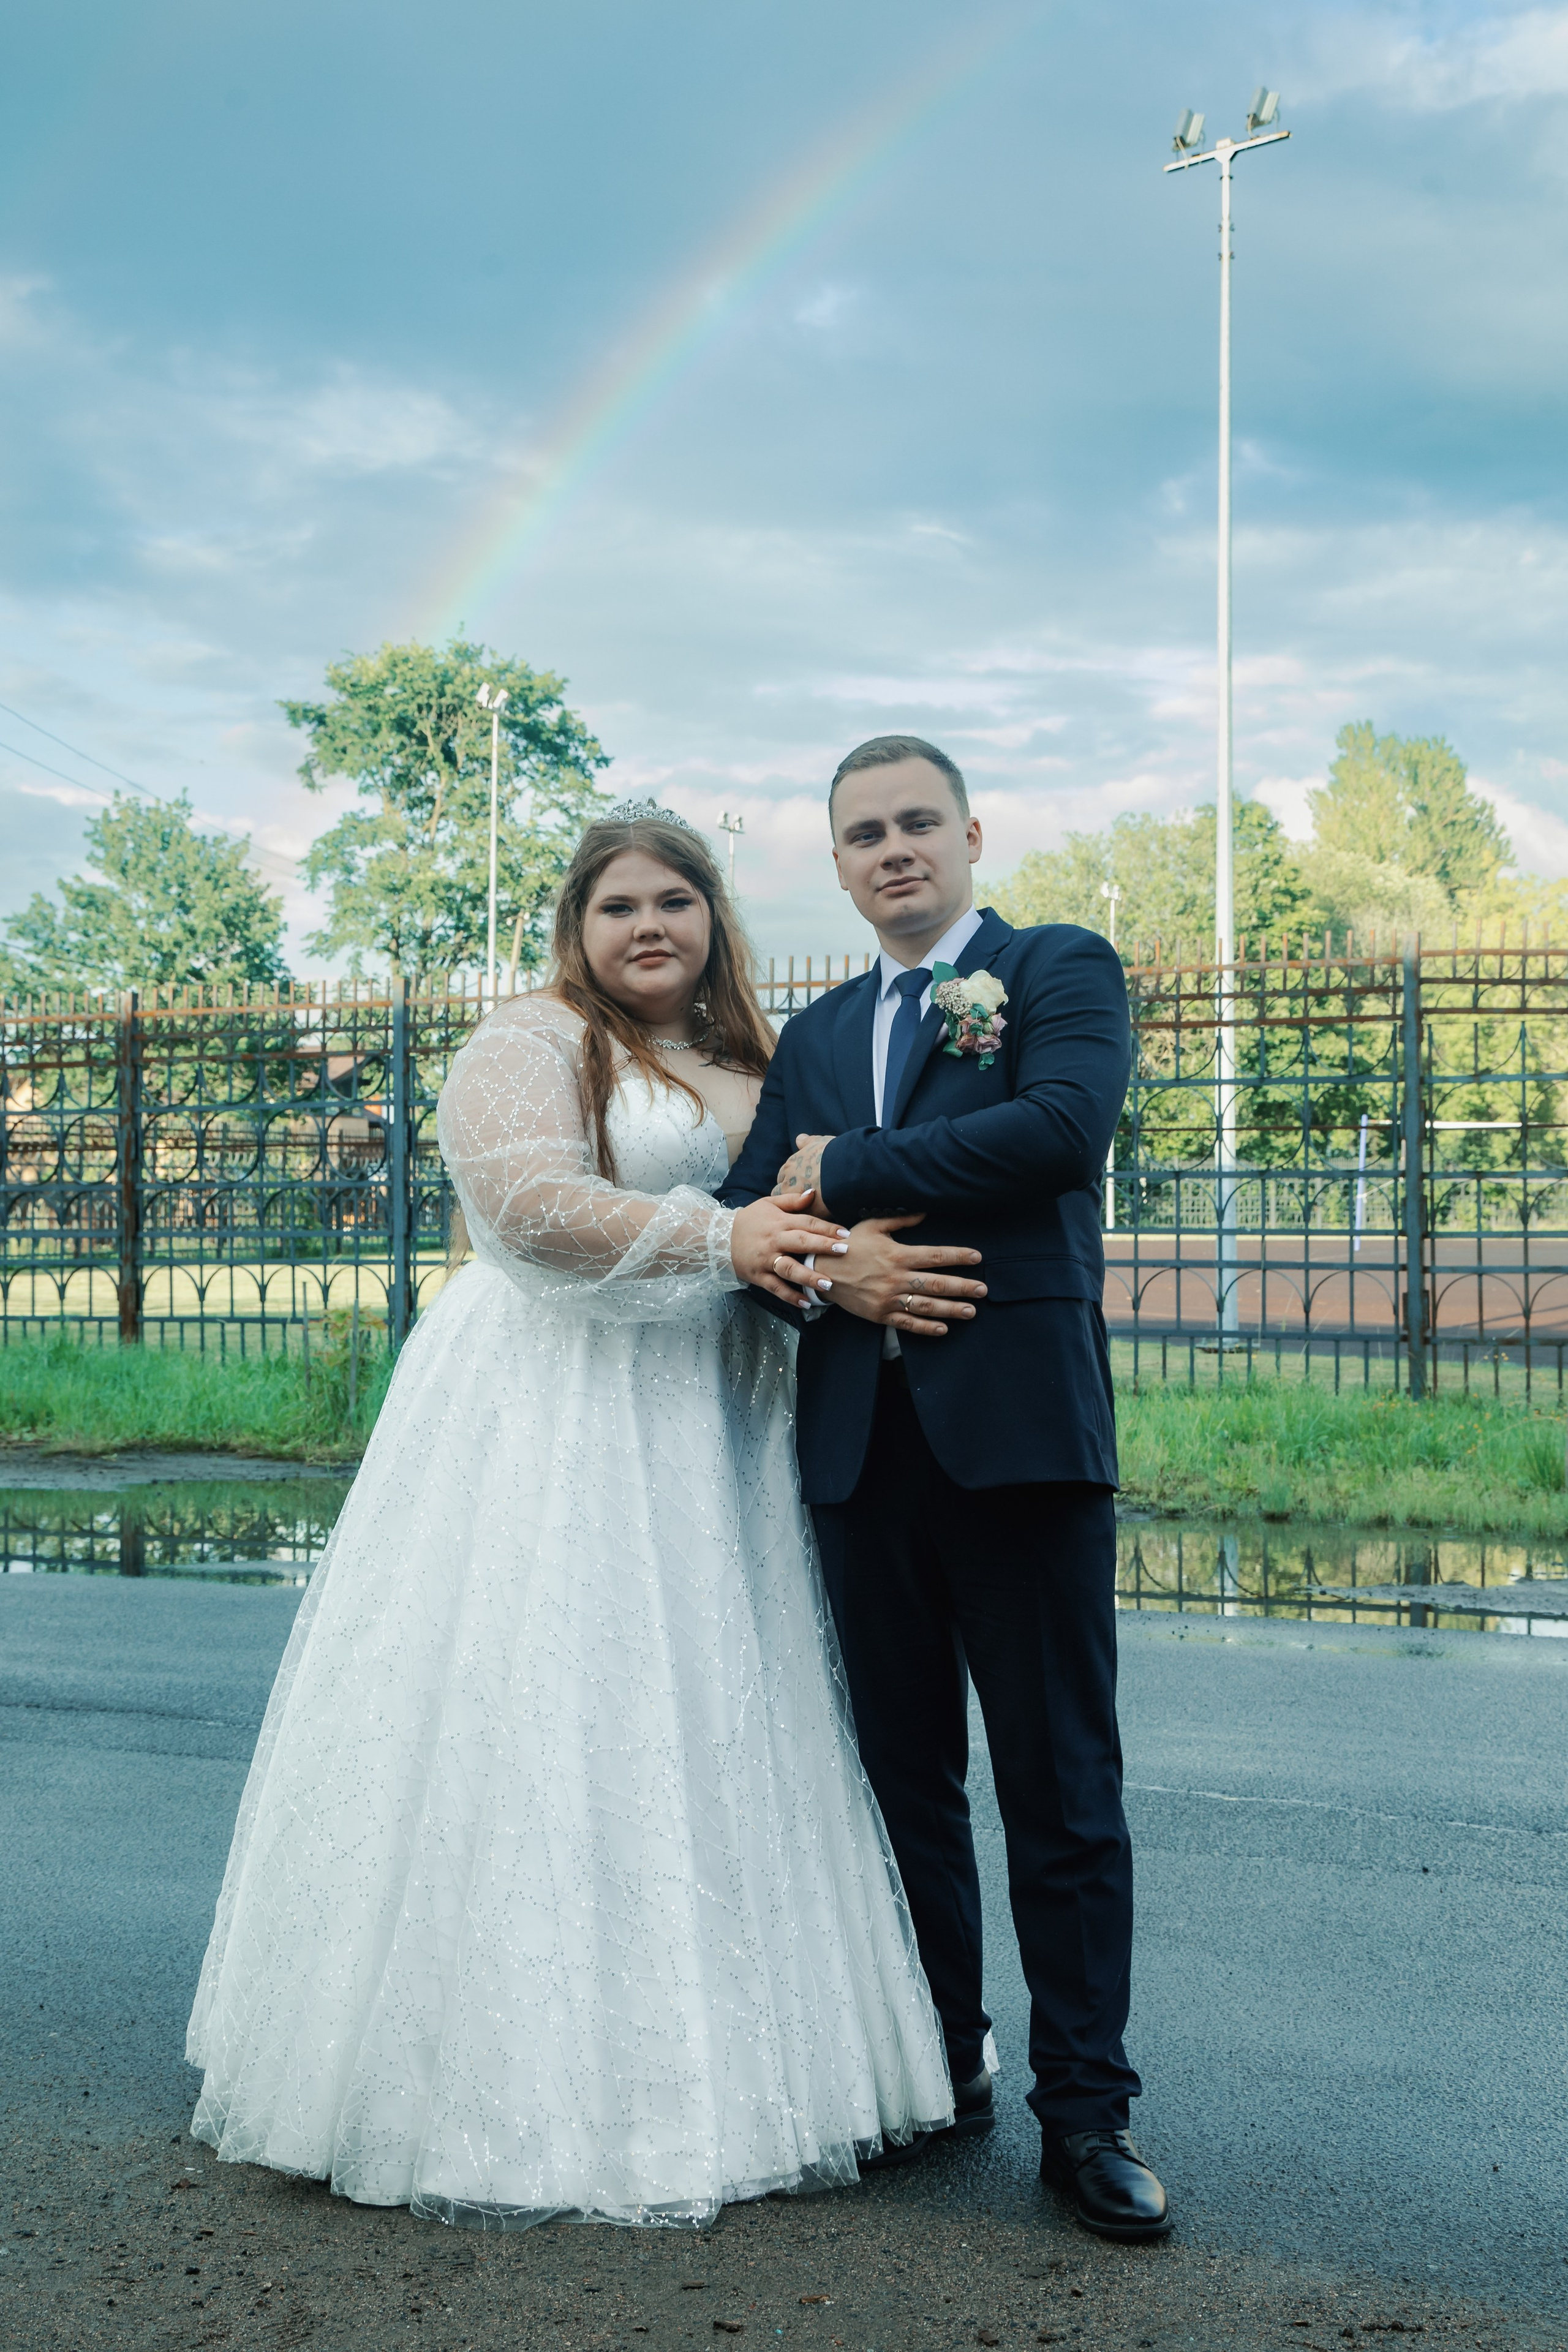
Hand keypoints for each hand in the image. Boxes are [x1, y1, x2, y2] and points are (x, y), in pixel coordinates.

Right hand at [730, 1190, 849, 1306]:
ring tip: (828, 1284)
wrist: (720, 1238)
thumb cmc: (750, 1220)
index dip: (827, 1228)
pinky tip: (806, 1303)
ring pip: (789, 1269)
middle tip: (844, 1251)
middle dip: (823, 1247)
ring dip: (808, 1277)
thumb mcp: (768, 1204)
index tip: (846, 1233)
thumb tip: (814, 1193)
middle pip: (801, 1243)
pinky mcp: (759, 1276)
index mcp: (780, 1222)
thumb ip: (792, 1200)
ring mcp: (766, 1260)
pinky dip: (790, 1296)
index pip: (807, 1223)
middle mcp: (774, 1241)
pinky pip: (776, 1288)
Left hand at [773, 1134, 834, 1217]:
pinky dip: (811, 1219)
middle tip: (806, 1200)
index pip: (783, 1177)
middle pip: (782, 1193)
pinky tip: (820, 1219)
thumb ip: (807, 1142)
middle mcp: (789, 1182)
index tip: (802, 1184)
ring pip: (792, 1209)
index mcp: (791, 1166)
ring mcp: (797, 1199)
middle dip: (792, 1196)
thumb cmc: (836, 1153)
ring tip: (813, 1212)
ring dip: (800, 1209)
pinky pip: (806, 1219)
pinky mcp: (809, 1213)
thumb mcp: (819, 1142)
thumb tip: (799, 1138)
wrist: (849, 1168)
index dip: (792, 1182)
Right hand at [824, 1216, 985, 1337]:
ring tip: (971, 1310)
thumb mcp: (872, 1226)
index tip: (977, 1257)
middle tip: (983, 1290)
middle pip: (937, 1283)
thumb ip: (900, 1219)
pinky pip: (907, 1324)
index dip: (959, 1256)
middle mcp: (896, 1278)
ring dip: (952, 1309)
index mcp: (897, 1254)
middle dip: (963, 1286)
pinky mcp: (880, 1315)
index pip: (936, 1255)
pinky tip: (944, 1328)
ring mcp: (889, 1299)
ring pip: (926, 1306)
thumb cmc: (847, 1245)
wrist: (821, 1270)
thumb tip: (925, 1212)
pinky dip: (926, 1328)